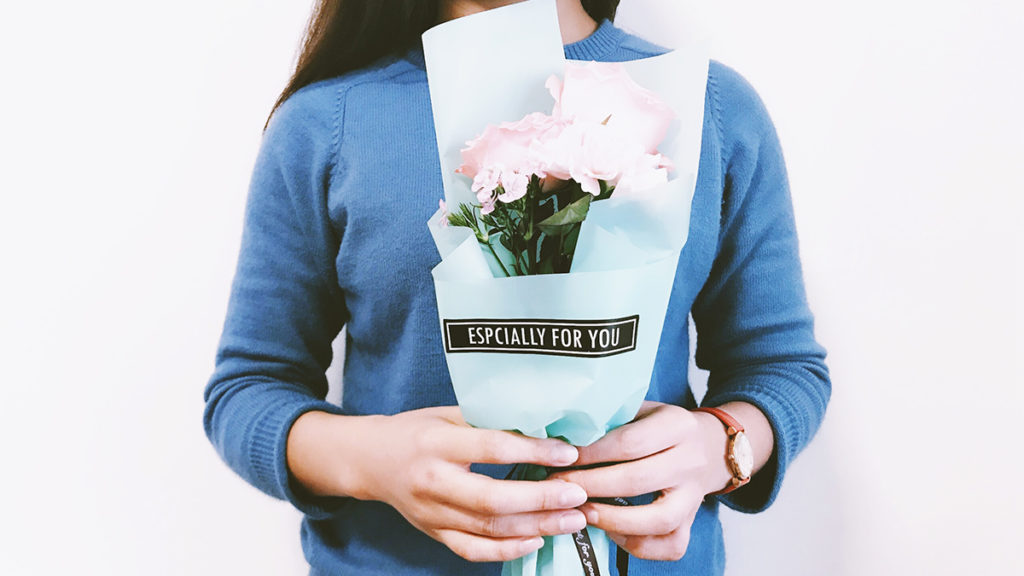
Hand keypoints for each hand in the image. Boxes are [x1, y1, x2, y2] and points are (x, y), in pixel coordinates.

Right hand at [287, 407, 588, 561]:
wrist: (370, 460)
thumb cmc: (416, 430)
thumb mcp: (447, 412)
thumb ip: (488, 419)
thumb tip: (544, 421)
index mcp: (436, 442)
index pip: (491, 448)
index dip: (533, 451)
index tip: (568, 452)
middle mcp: (433, 481)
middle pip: (492, 499)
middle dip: (541, 499)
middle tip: (578, 494)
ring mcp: (432, 513)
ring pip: (488, 529)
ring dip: (536, 527)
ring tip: (573, 519)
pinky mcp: (434, 533)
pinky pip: (473, 550)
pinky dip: (507, 551)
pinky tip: (538, 540)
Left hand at [547, 401, 733, 560]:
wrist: (709, 446)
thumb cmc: (659, 427)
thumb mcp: (641, 410)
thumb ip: (611, 420)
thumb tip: (563, 438)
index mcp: (677, 425)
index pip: (630, 442)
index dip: (592, 453)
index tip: (564, 459)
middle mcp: (690, 461)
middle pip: (638, 480)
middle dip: (591, 486)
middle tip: (560, 487)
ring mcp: (695, 495)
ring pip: (659, 519)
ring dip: (613, 520)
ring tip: (582, 513)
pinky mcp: (693, 521)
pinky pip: (671, 545)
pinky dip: (638, 545)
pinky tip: (612, 532)